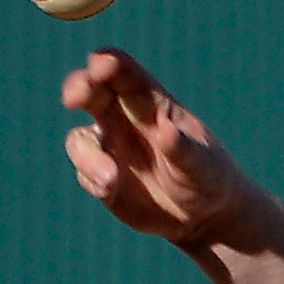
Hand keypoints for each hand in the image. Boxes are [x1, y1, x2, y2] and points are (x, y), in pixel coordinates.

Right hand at [61, 49, 252, 247]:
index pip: (126, 74)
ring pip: (81, 138)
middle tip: (73, 98)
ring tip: (110, 179)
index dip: (109, 63)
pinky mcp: (102, 177)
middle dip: (78, 87)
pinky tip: (109, 190)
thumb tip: (167, 131)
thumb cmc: (210, 180)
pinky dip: (92, 179)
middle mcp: (124, 120)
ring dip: (87, 155)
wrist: (204, 219)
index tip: (100, 65)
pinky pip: (85, 173)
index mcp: (153, 105)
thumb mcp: (204, 167)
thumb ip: (184, 150)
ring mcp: (111, 148)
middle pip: (91, 91)